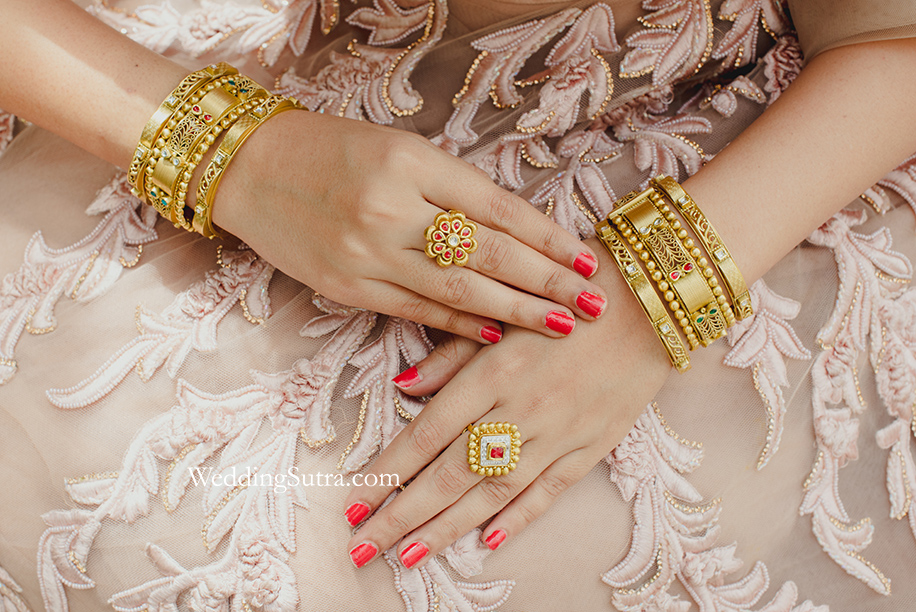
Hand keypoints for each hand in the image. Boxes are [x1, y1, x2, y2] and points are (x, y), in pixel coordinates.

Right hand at [212, 111, 607, 342]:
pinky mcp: (348, 289)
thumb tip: (518, 231)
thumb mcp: (400, 150)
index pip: (498, 209)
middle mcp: (392, 210)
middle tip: (594, 302)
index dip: (548, 238)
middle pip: (488, 255)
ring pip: (458, 291)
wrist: (250, 170)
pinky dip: (459, 325)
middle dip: (547, 281)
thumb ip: (454, 190)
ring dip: (516, 311)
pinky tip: (495, 334)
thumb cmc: (333, 150)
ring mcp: (368, 255)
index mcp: (412, 164)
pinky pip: (416, 311)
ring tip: (561, 324)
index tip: (585, 259)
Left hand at [341, 237, 671, 567]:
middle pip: (450, 475)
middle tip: (362, 549)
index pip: (426, 435)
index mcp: (492, 373)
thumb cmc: (570, 292)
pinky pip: (550, 490)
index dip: (387, 473)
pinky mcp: (591, 444)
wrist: (652, 298)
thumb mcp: (507, 310)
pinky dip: (520, 517)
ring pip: (494, 492)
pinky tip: (489, 541)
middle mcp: (521, 411)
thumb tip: (404, 386)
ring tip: (408, 555)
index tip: (354, 504)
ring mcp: (558, 433)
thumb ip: (455, 353)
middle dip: (402, 515)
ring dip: (447, 528)